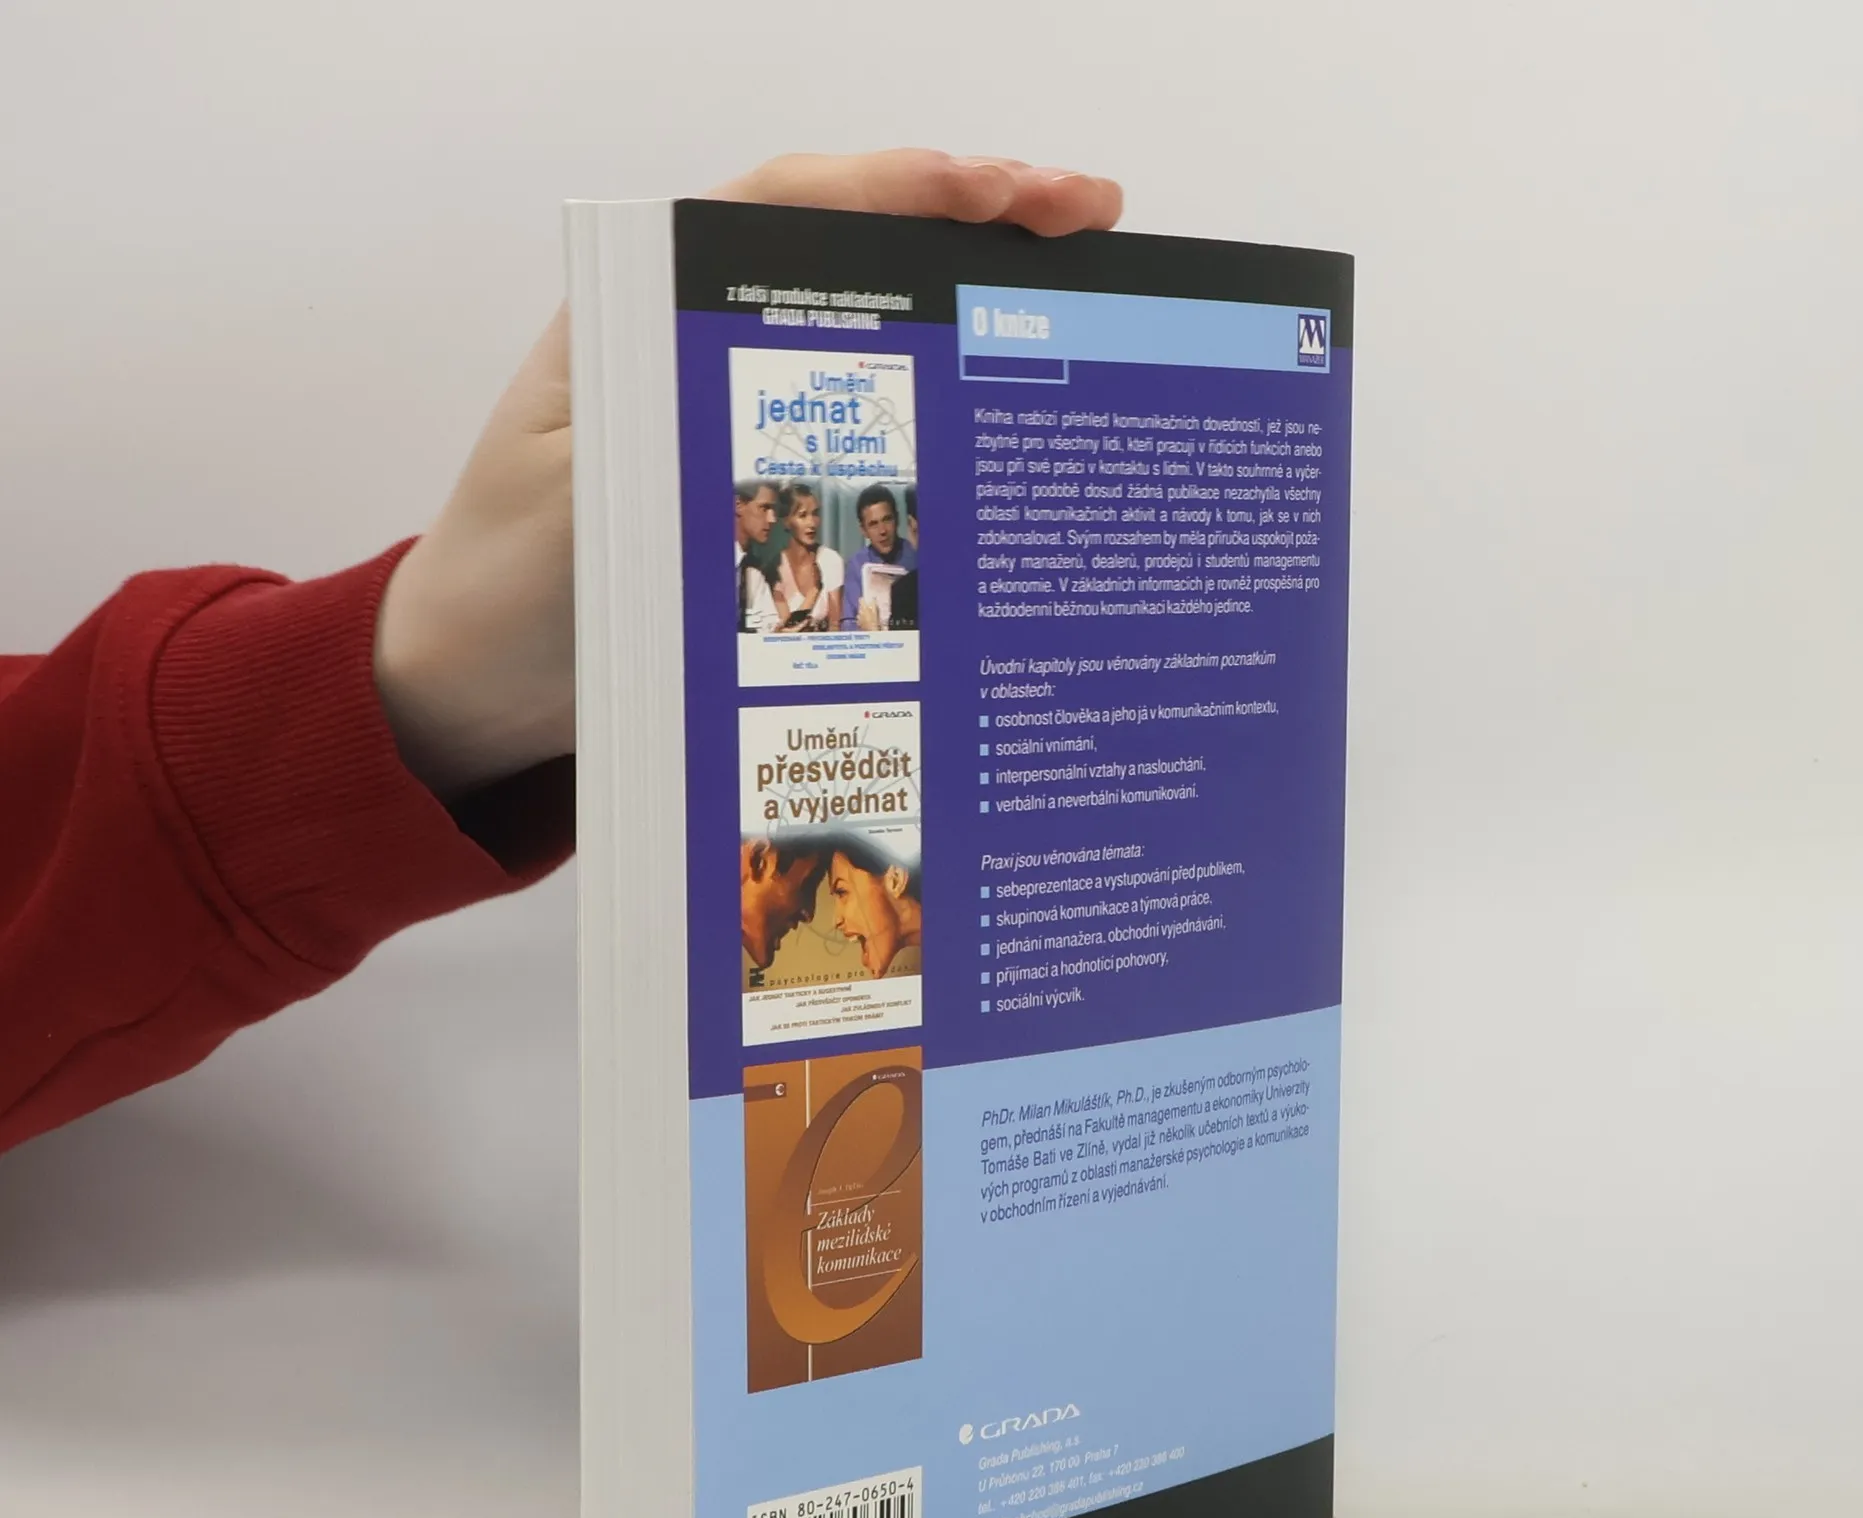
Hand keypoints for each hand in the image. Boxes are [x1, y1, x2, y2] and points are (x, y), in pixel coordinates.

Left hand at [374, 150, 1123, 795]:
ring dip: (976, 298)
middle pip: (853, 248)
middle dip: (975, 217)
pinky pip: (869, 422)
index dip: (905, 187)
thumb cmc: (505, 594)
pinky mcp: (762, 486)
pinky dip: (945, 400)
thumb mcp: (581, 518)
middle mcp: (703, 347)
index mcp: (647, 320)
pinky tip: (1012, 413)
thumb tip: (806, 427)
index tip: (1008, 190)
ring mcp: (739, 414)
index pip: (789, 209)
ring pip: (874, 326)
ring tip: (1083, 282)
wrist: (472, 687)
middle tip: (1091, 216)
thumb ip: (672, 455)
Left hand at [857, 596, 882, 631]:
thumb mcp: (875, 611)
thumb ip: (873, 604)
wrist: (870, 632)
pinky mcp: (858, 623)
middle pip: (860, 607)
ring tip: (869, 616)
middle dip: (864, 607)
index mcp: (863, 607)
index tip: (866, 600)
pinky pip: (860, 619)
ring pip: (860, 613)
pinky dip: (862, 619)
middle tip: (870, 609)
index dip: (863, 599)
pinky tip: (867, 622)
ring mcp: (858, 618)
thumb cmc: (874, 621)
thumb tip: (873, 599)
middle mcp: (859, 612)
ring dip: (863, 614)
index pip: (861, 600)